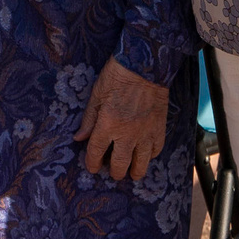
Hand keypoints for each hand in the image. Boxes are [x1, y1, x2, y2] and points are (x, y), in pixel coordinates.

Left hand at [74, 59, 168, 181]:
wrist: (146, 65)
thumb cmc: (117, 76)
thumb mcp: (96, 94)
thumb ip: (89, 119)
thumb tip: (79, 138)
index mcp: (108, 125)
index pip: (96, 153)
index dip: (92, 164)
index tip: (93, 167)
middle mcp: (127, 134)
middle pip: (120, 164)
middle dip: (115, 172)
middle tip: (113, 172)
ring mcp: (145, 133)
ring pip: (141, 163)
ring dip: (135, 171)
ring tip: (132, 173)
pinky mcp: (159, 128)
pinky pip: (156, 150)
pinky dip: (150, 156)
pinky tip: (146, 155)